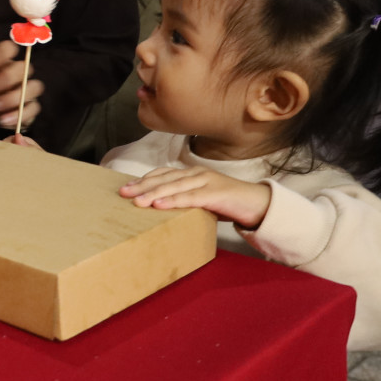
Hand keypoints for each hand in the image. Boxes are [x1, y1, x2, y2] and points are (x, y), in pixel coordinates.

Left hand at [0, 40, 41, 130]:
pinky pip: (34, 109)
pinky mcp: (28, 107)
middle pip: (23, 68)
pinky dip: (20, 115)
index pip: (8, 48)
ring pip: (34, 88)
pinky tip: (1, 120)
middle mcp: (16, 69)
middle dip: (2, 80)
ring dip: (14, 97)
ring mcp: (25, 88)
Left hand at [118, 166, 271, 228]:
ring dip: (153, 193)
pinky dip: (173, 201)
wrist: (257, 203)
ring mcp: (206, 181)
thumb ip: (185, 199)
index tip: (127, 187)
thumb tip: (162, 207)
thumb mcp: (202, 199)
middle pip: (164, 178)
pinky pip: (190, 197)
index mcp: (192, 173)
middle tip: (123, 193)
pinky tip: (159, 205)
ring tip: (137, 201)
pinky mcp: (214, 194)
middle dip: (142, 186)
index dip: (144, 179)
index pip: (163, 173)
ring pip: (174, 186)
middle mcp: (196, 173)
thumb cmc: (227, 202)